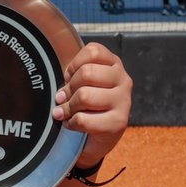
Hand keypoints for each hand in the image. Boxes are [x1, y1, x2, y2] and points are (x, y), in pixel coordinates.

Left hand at [52, 42, 131, 165]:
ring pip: (85, 96)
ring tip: (65, 112)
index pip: (93, 51)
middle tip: (63, 98)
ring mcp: (124, 101)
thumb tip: (61, 94)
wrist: (101, 135)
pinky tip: (72, 123)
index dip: (74, 64)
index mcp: (114, 64)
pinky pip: (85, 119)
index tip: (69, 77)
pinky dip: (72, 123)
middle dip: (69, 88)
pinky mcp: (119, 122)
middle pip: (87, 73)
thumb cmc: (88, 103)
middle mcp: (123, 80)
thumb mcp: (81, 83)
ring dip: (68, 107)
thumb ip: (73, 77)